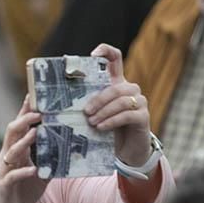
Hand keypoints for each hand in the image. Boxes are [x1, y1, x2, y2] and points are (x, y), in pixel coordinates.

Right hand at [0, 97, 48, 202]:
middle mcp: (8, 157)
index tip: (33, 96)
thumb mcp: (39, 173)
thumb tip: (69, 149)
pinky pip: (12, 177)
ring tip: (35, 134)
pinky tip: (33, 170)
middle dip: (24, 120)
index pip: (20, 127)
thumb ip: (50, 160)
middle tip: (39, 112)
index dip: (25, 111)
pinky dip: (23, 172)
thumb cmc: (20, 191)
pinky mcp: (4, 185)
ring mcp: (5, 171)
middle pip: (12, 132)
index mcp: (15, 151)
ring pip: (11, 151)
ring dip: (23, 142)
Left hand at [85, 44, 151, 166]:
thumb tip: (60, 97)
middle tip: (86, 112)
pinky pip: (127, 115)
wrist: (126, 150)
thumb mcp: (95, 113)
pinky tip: (101, 127)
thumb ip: (86, 103)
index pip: (115, 59)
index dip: (107, 51)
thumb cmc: (107, 129)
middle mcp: (130, 89)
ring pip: (121, 100)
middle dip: (98, 99)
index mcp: (117, 83)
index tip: (93, 54)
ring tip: (92, 122)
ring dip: (104, 111)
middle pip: (115, 87)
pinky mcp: (143, 117)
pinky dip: (112, 121)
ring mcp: (139, 102)